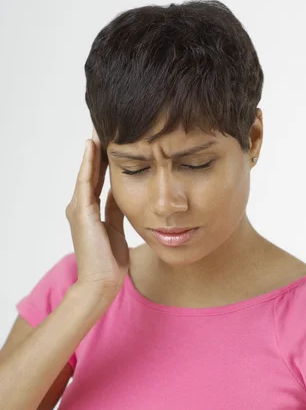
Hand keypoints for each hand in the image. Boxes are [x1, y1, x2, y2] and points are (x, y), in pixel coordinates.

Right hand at [65, 127, 129, 301]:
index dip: (105, 161)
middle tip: (104, 126)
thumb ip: (116, 211)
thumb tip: (123, 193)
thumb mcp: (117, 229)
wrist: (101, 283)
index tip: (114, 142)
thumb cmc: (110, 262)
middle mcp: (81, 207)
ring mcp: (78, 209)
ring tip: (98, 128)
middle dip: (98, 151)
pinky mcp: (81, 212)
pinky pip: (85, 181)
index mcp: (91, 212)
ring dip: (92, 150)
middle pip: (91, 172)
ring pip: (87, 172)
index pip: (98, 180)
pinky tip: (92, 146)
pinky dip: (88, 163)